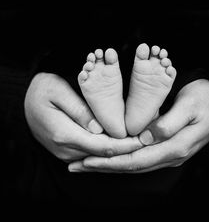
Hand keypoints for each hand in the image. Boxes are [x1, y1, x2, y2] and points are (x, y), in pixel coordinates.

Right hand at [24, 73, 141, 162]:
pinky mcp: (67, 150)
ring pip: (98, 156)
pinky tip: (120, 140)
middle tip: (147, 140)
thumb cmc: (41, 91)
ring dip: (118, 149)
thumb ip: (78, 110)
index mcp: (65, 134)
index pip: (103, 146)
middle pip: (103, 154)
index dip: (125, 145)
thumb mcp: (57, 91)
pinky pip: (91, 153)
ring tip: (138, 139)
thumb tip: (98, 128)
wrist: (24, 102)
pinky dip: (108, 148)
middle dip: (126, 149)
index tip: (143, 140)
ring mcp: (66, 152)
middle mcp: (66, 149)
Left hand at [69, 79, 208, 171]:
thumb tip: (147, 138)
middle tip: (76, 166)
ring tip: (85, 164)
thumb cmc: (204, 100)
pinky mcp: (164, 149)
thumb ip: (170, 123)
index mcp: (175, 146)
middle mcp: (169, 156)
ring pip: (133, 164)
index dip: (111, 161)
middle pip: (131, 166)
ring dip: (108, 165)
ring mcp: (166, 154)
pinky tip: (107, 158)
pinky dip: (120, 159)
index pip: (137, 159)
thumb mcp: (191, 106)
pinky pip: (139, 158)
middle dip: (102, 167)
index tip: (88, 160)